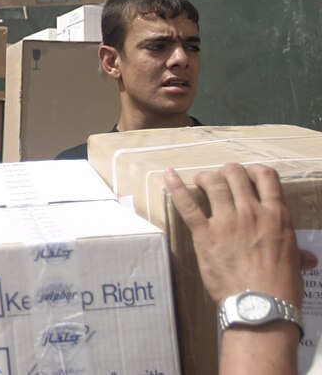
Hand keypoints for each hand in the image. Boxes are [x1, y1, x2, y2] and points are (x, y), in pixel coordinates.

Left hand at [165, 164, 302, 306]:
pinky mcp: (205, 234)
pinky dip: (176, 187)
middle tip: (222, 180)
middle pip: (235, 174)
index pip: (266, 177)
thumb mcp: (294, 262)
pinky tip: (169, 174)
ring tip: (201, 180)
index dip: (254, 170)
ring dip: (206, 177)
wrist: (260, 306)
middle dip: (227, 172)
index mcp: (276, 216)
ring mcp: (226, 221)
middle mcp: (251, 212)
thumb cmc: (281, 287)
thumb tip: (308, 257)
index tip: (247, 175)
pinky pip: (188, 205)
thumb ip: (297, 252)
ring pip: (213, 183)